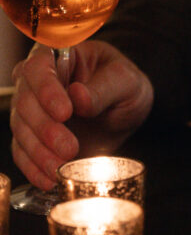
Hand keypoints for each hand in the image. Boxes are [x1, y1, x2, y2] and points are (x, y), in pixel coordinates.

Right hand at [10, 41, 153, 189]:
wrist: (125, 111)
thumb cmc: (125, 85)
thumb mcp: (126, 81)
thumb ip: (105, 87)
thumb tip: (78, 96)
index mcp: (60, 55)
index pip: (39, 67)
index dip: (47, 89)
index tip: (65, 112)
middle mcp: (38, 80)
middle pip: (25, 101)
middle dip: (44, 128)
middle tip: (69, 147)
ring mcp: (33, 109)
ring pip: (20, 129)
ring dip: (38, 152)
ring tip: (62, 167)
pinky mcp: (33, 136)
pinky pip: (22, 152)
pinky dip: (33, 168)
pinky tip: (49, 179)